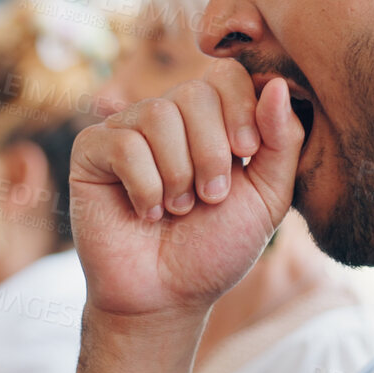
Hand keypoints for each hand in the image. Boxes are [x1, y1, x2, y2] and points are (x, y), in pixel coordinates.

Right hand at [67, 59, 304, 318]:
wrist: (166, 298)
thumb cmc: (216, 248)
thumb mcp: (267, 197)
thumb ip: (282, 140)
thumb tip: (277, 83)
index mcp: (210, 119)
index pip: (228, 75)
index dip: (240, 108)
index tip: (246, 152)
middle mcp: (167, 116)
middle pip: (194, 93)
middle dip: (211, 153)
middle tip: (210, 198)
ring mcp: (126, 129)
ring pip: (158, 115)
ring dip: (178, 174)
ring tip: (177, 209)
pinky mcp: (91, 151)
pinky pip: (124, 145)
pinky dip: (145, 187)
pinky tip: (146, 213)